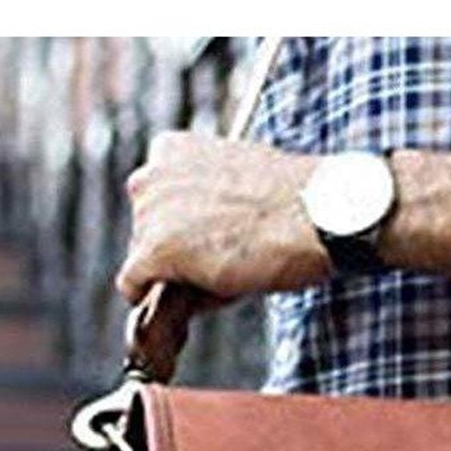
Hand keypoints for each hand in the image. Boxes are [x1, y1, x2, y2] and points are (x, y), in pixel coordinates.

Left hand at [117, 133, 328, 309]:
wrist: (317, 215)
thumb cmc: (296, 199)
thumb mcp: (243, 181)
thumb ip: (210, 198)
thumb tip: (196, 242)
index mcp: (171, 150)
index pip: (158, 194)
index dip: (184, 221)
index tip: (212, 233)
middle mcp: (150, 176)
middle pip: (147, 226)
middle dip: (177, 245)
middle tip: (221, 259)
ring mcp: (149, 214)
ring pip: (145, 256)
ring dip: (175, 270)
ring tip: (223, 273)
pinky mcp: (154, 252)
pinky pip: (134, 283)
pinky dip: (147, 295)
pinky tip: (174, 301)